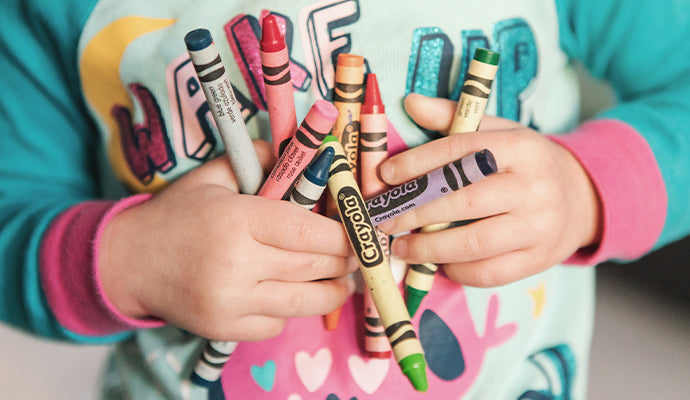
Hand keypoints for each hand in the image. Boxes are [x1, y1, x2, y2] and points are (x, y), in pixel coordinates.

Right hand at [99, 140, 356, 341]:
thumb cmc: (178, 214)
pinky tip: (289, 293)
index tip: (360, 231)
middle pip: (315, 266)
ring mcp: (231, 302)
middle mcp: (236, 263)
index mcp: (237, 219)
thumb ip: (260, 158)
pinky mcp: (226, 329)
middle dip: (346, 260)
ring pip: (306, 301)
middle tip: (358, 253)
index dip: (344, 233)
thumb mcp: (214, 176)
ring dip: (333, 290)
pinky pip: (279, 323)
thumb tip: (306, 152)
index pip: (310, 230)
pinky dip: (292, 310)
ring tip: (341, 279)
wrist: (130, 261)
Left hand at [377, 94, 600, 286]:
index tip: (387, 175)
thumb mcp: (499, 133)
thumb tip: (410, 102)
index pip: (461, 151)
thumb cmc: (526, 163)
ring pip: (474, 243)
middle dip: (415, 212)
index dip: (418, 163)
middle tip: (385, 219)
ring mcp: (539, 227)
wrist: (582, 197)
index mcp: (520, 148)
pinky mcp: (539, 259)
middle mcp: (532, 187)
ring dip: (429, 248)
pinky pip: (490, 272)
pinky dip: (457, 270)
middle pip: (463, 201)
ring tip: (401, 247)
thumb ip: (454, 119)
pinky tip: (438, 262)